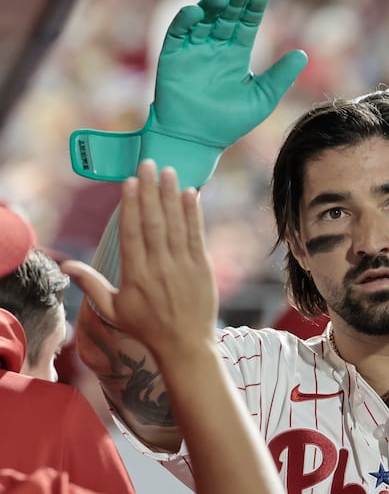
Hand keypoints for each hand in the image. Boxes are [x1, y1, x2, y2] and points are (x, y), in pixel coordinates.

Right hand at [61, 161, 218, 360]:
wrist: (185, 345)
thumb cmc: (146, 327)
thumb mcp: (113, 309)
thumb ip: (91, 284)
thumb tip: (65, 265)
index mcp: (135, 275)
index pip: (131, 233)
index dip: (130, 205)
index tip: (129, 181)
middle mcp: (159, 267)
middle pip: (153, 222)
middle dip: (151, 190)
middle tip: (149, 163)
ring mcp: (183, 266)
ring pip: (176, 224)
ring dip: (172, 195)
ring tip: (169, 171)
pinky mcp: (203, 268)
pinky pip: (197, 235)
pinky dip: (194, 214)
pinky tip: (192, 194)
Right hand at [69, 0, 307, 189]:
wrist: (197, 142)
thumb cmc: (230, 124)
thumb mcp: (261, 100)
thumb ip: (280, 77)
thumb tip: (303, 54)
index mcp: (236, 56)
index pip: (247, 25)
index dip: (254, 9)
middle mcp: (215, 48)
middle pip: (226, 17)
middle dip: (234, 3)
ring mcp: (193, 51)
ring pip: (203, 20)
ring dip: (211, 7)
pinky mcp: (171, 57)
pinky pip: (177, 33)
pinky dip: (185, 21)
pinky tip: (195, 13)